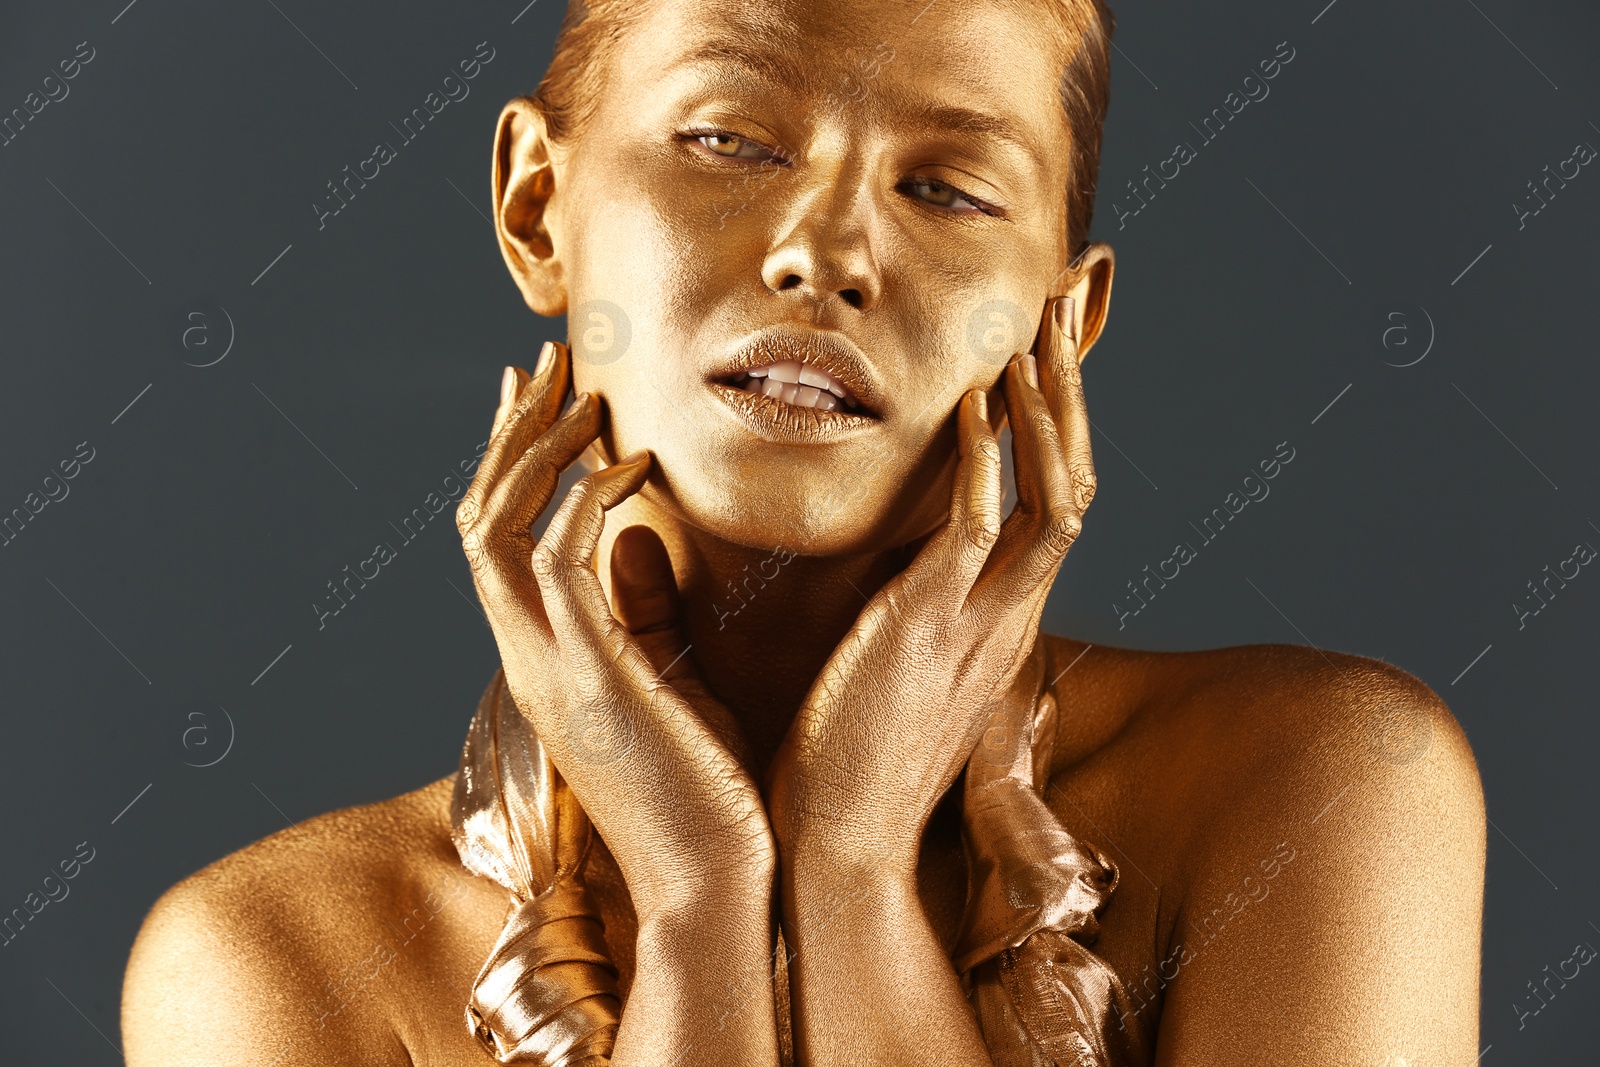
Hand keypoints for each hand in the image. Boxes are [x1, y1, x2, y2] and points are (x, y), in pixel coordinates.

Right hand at [456, 341, 773, 916]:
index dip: (509, 461)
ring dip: (536, 451)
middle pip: (479, 518)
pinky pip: (560, 564)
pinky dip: (587, 499)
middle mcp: (527, 657)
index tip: (541, 395)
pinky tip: (634, 463)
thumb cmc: (704, 787)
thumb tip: (627, 533)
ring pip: (497, 530)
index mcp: (543, 658)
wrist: (715, 882)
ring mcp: (547, 669)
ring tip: (584, 392)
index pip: (497, 539)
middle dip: (508, 432)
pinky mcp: (589, 680)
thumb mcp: (667, 681)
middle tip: (544, 361)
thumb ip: (637, 611)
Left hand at [766, 295, 1094, 873]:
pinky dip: (991, 454)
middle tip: (1066, 306)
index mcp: (999, 619)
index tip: (1049, 350)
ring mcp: (982, 620)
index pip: (1054, 500)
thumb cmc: (848, 755)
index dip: (1060, 422)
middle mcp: (1010, 613)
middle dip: (1073, 388)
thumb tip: (903, 558)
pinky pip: (985, 523)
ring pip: (1054, 492)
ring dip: (1049, 405)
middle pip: (1076, 478)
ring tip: (1037, 329)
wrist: (832, 844)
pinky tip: (979, 398)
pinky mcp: (933, 627)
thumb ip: (915, 605)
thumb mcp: (900, 665)